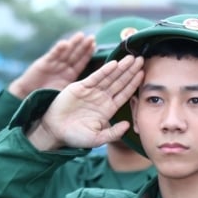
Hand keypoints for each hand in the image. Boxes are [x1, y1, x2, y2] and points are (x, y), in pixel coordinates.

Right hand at [7, 32, 95, 98]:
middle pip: (75, 54)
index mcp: (70, 74)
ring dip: (73, 43)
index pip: (81, 62)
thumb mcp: (66, 92)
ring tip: (81, 35)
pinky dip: (58, 49)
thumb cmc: (48, 98)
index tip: (96, 45)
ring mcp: (54, 64)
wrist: (28, 97)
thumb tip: (95, 90)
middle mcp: (63, 67)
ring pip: (65, 52)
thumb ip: (78, 88)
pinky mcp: (44, 63)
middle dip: (83, 46)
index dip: (88, 54)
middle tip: (93, 37)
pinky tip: (65, 43)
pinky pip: (53, 55)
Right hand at [26, 54, 143, 150]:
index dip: (134, 84)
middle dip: (131, 71)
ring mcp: (91, 91)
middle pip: (120, 82)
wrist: (54, 131)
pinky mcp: (80, 87)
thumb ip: (113, 133)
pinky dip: (105, 71)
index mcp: (108, 109)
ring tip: (132, 58)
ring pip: (110, 77)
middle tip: (142, 59)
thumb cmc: (75, 136)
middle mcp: (102, 98)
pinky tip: (114, 64)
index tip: (144, 74)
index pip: (124, 93)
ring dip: (121, 67)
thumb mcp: (97, 138)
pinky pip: (95, 77)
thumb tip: (128, 125)